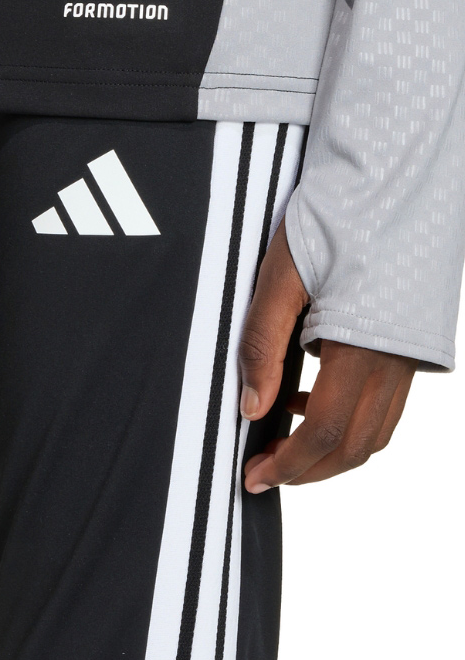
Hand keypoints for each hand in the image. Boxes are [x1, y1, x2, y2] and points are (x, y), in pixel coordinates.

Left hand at [237, 223, 414, 491]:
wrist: (390, 183)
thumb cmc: (331, 221)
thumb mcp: (280, 276)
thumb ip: (262, 343)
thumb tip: (250, 407)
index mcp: (363, 349)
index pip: (328, 435)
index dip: (290, 466)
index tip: (252, 476)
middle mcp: (395, 363)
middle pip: (356, 446)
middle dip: (308, 470)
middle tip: (262, 472)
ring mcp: (408, 357)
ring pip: (375, 432)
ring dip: (330, 450)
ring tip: (279, 442)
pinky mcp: (409, 346)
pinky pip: (384, 405)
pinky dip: (349, 421)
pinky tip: (309, 399)